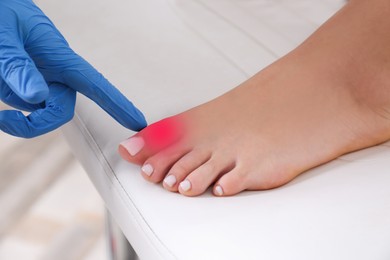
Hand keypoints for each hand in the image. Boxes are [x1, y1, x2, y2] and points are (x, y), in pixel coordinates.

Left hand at [0, 0, 146, 137]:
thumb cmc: (1, 11)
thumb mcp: (5, 37)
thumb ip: (18, 67)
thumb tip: (36, 96)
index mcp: (61, 57)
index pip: (96, 85)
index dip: (119, 105)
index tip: (138, 123)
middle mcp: (55, 72)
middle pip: (61, 111)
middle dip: (36, 123)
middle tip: (5, 120)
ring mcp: (41, 78)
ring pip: (35, 108)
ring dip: (12, 101)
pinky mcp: (25, 82)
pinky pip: (18, 100)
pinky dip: (5, 93)